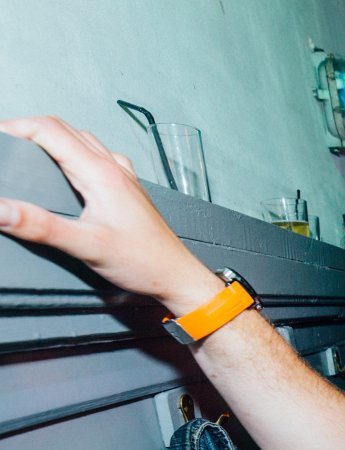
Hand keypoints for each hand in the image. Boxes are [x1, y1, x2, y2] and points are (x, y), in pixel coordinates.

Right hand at [0, 116, 220, 312]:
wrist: (177, 276)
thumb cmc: (144, 263)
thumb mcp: (87, 246)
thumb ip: (41, 227)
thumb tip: (1, 209)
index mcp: (101, 174)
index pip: (50, 130)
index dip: (16, 127)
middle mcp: (114, 169)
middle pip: (64, 129)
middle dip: (28, 130)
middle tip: (5, 145)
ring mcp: (123, 177)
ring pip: (82, 140)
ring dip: (52, 138)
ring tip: (28, 152)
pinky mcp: (128, 189)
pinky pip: (100, 157)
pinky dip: (77, 152)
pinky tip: (73, 168)